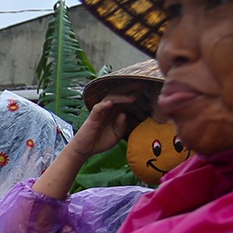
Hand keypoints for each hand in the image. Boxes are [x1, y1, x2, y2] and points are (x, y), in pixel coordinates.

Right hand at [32, 96, 146, 199]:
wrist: (85, 149)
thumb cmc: (100, 141)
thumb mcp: (116, 134)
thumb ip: (122, 125)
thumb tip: (124, 114)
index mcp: (115, 111)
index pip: (125, 98)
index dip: (135, 93)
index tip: (147, 88)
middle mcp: (108, 108)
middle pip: (119, 94)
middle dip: (130, 88)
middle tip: (142, 84)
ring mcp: (100, 111)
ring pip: (110, 98)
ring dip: (121, 97)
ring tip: (133, 97)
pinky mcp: (93, 117)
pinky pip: (98, 108)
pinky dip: (104, 105)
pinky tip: (111, 103)